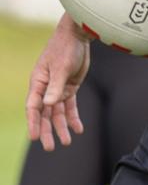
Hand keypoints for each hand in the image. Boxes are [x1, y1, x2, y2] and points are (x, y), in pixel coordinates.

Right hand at [26, 14, 91, 150]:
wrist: (78, 36)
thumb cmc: (65, 48)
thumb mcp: (61, 67)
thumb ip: (56, 86)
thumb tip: (48, 104)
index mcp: (38, 83)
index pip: (33, 107)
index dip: (34, 123)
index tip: (35, 137)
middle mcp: (46, 89)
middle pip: (45, 114)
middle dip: (47, 130)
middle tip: (50, 148)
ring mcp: (58, 89)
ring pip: (58, 113)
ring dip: (62, 127)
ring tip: (67, 142)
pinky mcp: (69, 87)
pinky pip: (70, 106)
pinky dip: (74, 117)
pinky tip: (78, 128)